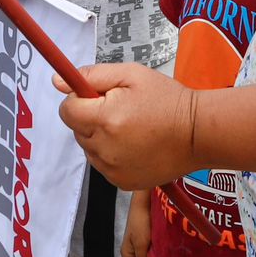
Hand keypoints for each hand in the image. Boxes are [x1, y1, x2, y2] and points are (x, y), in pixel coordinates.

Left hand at [57, 63, 197, 189]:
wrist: (197, 134)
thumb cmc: (167, 99)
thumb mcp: (132, 74)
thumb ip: (93, 75)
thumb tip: (58, 82)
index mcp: (105, 118)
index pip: (67, 110)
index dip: (79, 99)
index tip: (100, 95)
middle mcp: (105, 148)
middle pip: (77, 129)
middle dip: (91, 117)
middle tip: (121, 109)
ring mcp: (112, 169)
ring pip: (88, 148)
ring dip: (99, 136)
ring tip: (130, 126)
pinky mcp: (121, 182)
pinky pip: (102, 164)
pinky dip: (110, 154)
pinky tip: (133, 144)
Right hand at [121, 189, 154, 256]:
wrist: (144, 203)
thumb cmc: (140, 222)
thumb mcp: (141, 244)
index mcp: (126, 253)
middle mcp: (131, 250)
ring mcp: (138, 244)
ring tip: (157, 252)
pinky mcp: (145, 239)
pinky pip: (149, 251)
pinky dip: (154, 252)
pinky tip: (158, 247)